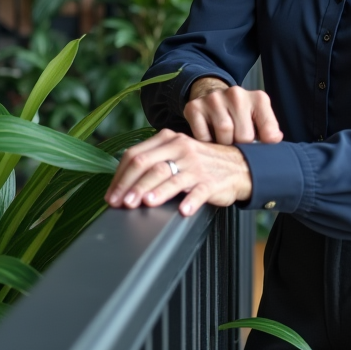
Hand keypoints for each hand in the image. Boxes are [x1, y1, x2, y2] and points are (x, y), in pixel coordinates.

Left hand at [104, 129, 252, 216]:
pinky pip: (198, 191)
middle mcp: (180, 148)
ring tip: (144, 203)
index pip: (135, 155)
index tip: (111, 195)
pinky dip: (190, 201)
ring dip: (155, 191)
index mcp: (167, 140)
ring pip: (170, 177)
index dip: (120, 176)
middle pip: (148, 165)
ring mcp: (196, 165)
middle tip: (121, 202)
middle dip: (132, 185)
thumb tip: (122, 183)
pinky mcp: (211, 182)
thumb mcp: (176, 153)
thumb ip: (153, 162)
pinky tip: (182, 210)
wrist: (238, 165)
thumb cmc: (200, 163)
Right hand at [185, 78, 282, 144]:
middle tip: (236, 141)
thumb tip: (273, 140)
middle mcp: (236, 94)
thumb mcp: (260, 118)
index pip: (269, 133)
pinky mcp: (194, 107)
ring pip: (224, 136)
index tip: (257, 144)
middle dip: (241, 146)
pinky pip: (203, 137)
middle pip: (244, 137)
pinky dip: (207, 143)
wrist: (211, 94)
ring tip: (224, 139)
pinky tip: (210, 135)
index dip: (263, 146)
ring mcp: (214, 99)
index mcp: (258, 98)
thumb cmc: (239, 113)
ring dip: (223, 145)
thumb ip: (269, 130)